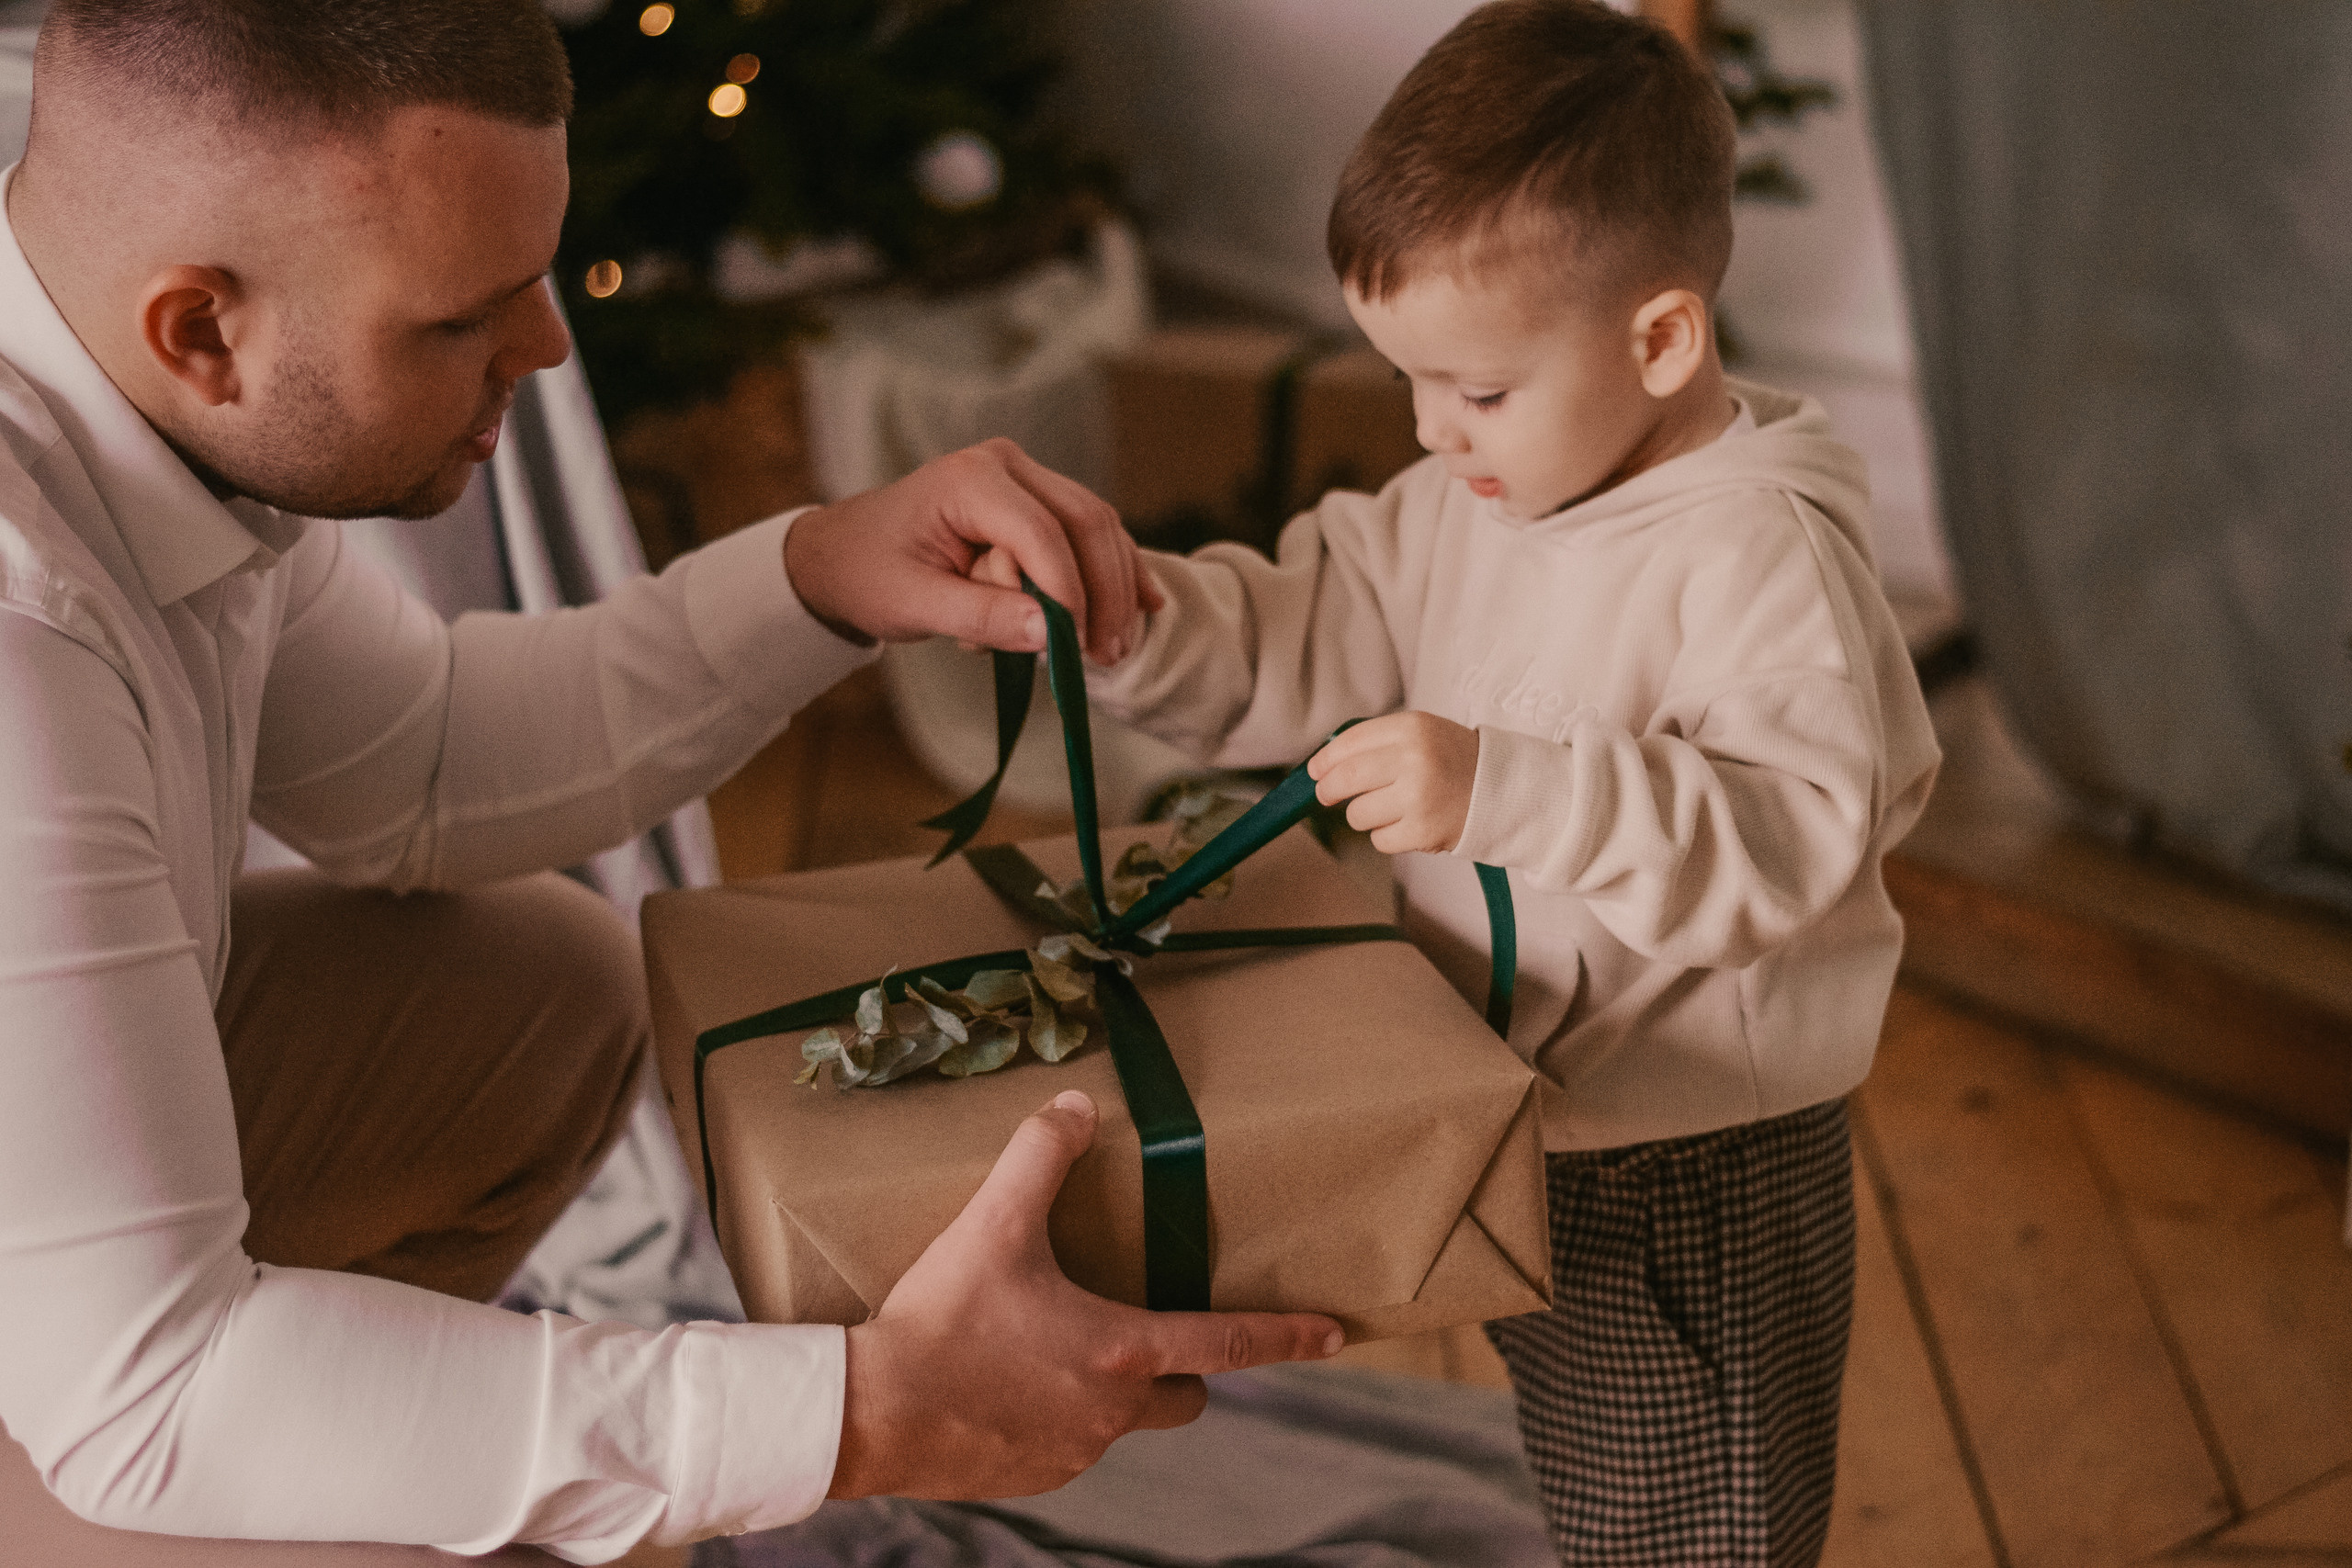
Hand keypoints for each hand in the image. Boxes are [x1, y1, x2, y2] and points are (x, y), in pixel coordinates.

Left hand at [784, 438, 1151, 662]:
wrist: (844, 554)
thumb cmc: (869, 574)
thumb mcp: (913, 604)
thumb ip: (981, 616)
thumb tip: (1052, 633)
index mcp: (969, 478)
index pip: (1042, 532)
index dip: (1069, 592)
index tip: (1077, 649)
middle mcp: (1006, 464)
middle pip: (1084, 522)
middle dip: (1103, 592)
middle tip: (1106, 654)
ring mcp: (1026, 478)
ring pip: (1097, 527)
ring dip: (1112, 587)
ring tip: (1111, 648)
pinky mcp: (1037, 501)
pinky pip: (1088, 534)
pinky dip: (1114, 571)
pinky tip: (1143, 605)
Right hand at [828, 1091, 1342, 1500]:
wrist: (868, 1416)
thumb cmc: (940, 1321)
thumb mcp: (992, 1224)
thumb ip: (1041, 1156)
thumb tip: (1076, 1105)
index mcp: (1122, 1351)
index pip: (1230, 1343)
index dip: (1288, 1335)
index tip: (1335, 1335)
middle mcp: (1111, 1412)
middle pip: (1184, 1396)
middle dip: (1184, 1370)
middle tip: (1150, 1335)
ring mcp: (1073, 1454)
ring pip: (1120, 1420)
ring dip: (1108, 1389)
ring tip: (1050, 1346)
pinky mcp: (1029, 1477)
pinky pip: (1066, 1445)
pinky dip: (1054, 1416)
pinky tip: (1005, 1383)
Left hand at [1307, 711, 1479, 853]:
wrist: (1503, 790)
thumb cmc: (1453, 761)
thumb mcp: (1421, 733)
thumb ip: (1377, 742)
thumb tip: (1324, 763)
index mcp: (1412, 728)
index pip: (1349, 743)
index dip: (1325, 760)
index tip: (1316, 771)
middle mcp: (1414, 759)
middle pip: (1345, 779)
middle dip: (1327, 790)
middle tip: (1326, 795)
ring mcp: (1418, 798)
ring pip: (1357, 814)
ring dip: (1365, 814)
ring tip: (1392, 807)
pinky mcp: (1421, 832)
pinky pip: (1379, 839)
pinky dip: (1387, 835)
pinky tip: (1408, 823)